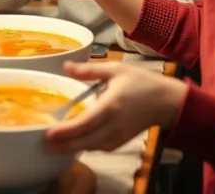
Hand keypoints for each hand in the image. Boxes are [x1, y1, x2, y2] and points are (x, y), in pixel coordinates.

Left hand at [46, 61, 186, 152]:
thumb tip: (66, 66)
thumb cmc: (143, 83)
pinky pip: (103, 147)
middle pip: (87, 140)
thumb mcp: (116, 70)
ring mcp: (120, 134)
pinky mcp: (123, 140)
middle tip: (45, 145)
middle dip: (65, 145)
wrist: (168, 101)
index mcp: (112, 105)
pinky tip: (76, 144)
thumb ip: (89, 70)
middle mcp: (115, 124)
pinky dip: (88, 147)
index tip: (50, 133)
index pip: (86, 122)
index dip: (67, 131)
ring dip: (74, 148)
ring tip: (55, 146)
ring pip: (94, 146)